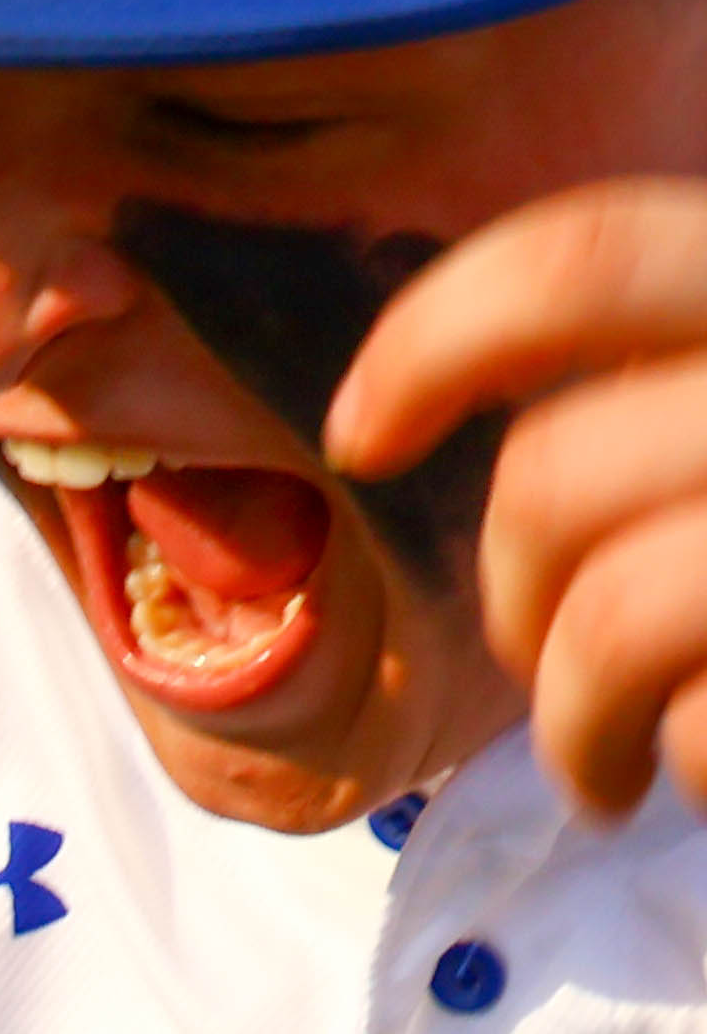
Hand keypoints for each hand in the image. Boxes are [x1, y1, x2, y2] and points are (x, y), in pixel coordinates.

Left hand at [338, 178, 706, 817]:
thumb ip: (670, 383)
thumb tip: (442, 398)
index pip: (586, 262)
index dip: (435, 340)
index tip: (361, 435)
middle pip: (551, 478)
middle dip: (513, 597)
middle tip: (555, 658)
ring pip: (605, 620)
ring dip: (570, 725)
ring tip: (602, 771)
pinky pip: (703, 723)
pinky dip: (687, 768)